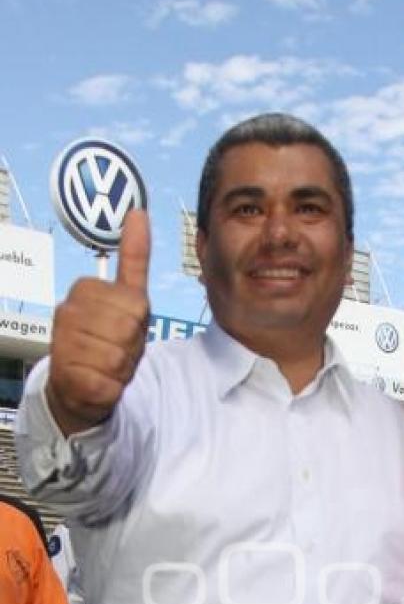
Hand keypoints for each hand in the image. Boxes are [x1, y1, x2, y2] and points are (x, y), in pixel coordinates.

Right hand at [47, 209, 150, 433]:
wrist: (76, 387)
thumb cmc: (105, 342)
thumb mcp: (125, 300)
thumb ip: (133, 260)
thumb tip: (139, 214)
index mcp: (85, 290)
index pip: (136, 304)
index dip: (139, 323)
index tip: (123, 328)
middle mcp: (69, 312)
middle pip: (129, 329)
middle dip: (132, 346)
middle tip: (117, 350)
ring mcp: (65, 343)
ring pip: (119, 358)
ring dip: (122, 369)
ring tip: (107, 367)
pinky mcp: (68, 375)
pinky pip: (108, 383)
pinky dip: (111, 388)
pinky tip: (99, 383)